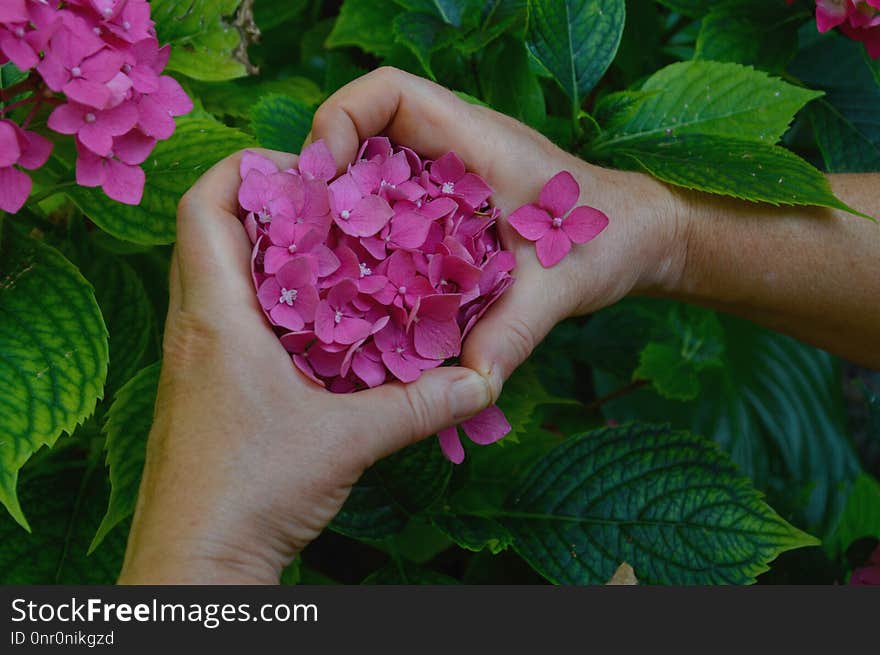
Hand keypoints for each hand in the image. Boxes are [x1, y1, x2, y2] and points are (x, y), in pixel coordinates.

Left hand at [117, 149, 493, 583]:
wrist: (194, 566)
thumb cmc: (251, 492)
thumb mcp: (346, 442)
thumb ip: (417, 406)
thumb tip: (479, 381)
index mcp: (215, 317)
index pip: (204, 206)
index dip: (244, 170)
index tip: (302, 168)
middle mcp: (193, 328)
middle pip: (213, 233)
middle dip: (268, 208)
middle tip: (332, 209)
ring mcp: (192, 361)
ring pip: (219, 277)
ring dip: (268, 257)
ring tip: (331, 256)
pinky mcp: (202, 391)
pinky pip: (227, 321)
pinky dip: (267, 304)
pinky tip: (317, 327)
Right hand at [308, 67, 689, 397]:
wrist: (636, 237)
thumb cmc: (608, 237)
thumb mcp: (561, 286)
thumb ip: (515, 331)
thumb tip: (469, 384)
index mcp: (475, 141)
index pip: (388, 93)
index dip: (342, 117)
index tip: (326, 174)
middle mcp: (451, 152)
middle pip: (362, 135)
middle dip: (327, 176)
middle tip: (307, 234)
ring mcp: (446, 180)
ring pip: (371, 176)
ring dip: (343, 211)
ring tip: (319, 262)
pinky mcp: (446, 210)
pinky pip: (392, 209)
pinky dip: (369, 237)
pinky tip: (359, 282)